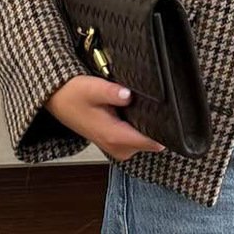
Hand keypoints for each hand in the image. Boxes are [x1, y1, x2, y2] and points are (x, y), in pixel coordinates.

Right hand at [44, 75, 166, 160]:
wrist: (56, 100)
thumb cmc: (72, 94)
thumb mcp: (92, 88)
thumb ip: (111, 92)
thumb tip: (128, 94)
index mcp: (113, 135)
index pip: (149, 142)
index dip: (165, 132)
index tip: (177, 119)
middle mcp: (116, 146)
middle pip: (150, 144)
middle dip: (160, 127)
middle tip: (167, 106)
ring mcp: (115, 145)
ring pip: (143, 142)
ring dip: (150, 127)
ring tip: (153, 106)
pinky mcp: (114, 140)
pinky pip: (135, 139)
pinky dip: (141, 128)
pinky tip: (140, 111)